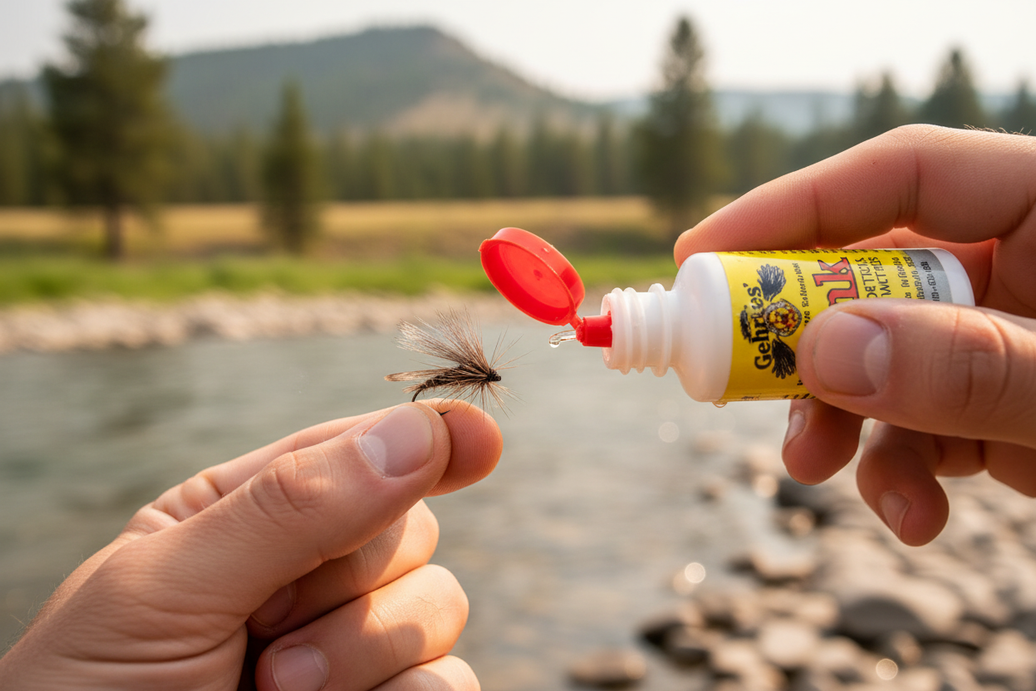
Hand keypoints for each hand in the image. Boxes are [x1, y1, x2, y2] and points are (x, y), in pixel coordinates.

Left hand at [0, 400, 501, 689]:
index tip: (480, 440)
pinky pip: (451, 680)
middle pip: (411, 526)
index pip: (356, 450)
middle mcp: (309, 573)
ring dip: (365, 649)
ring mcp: (352, 647)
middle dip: (352, 577)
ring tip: (275, 690)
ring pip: (441, 603)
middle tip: (263, 630)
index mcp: (248, 513)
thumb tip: (420, 434)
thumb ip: (292, 506)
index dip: (423, 439)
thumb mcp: (168, 588)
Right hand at [675, 124, 1035, 545]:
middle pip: (869, 275)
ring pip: (882, 365)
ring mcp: (1008, 342)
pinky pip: (921, 429)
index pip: (902, 174)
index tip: (701, 254)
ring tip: (823, 475)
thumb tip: (824, 348)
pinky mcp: (1004, 409)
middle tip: (733, 385)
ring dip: (843, 426)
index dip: (792, 207)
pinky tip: (915, 515)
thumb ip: (973, 366)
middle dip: (803, 343)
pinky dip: (901, 473)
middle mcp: (1022, 267)